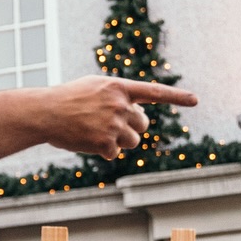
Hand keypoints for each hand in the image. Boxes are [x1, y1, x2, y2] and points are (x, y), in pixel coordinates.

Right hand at [39, 77, 196, 160]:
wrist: (44, 112)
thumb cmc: (66, 99)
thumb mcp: (93, 87)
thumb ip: (118, 95)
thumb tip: (137, 115)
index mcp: (118, 87)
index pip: (154, 91)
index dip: (176, 97)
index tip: (196, 100)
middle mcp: (120, 104)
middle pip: (143, 124)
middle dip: (131, 128)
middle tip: (109, 124)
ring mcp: (113, 123)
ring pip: (132, 141)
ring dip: (118, 141)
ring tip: (95, 132)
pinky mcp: (105, 142)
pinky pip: (114, 153)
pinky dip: (102, 150)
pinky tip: (86, 140)